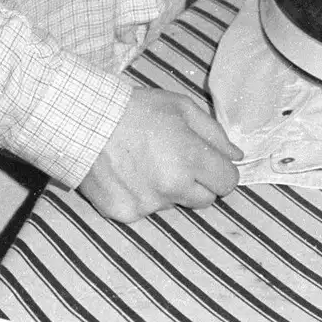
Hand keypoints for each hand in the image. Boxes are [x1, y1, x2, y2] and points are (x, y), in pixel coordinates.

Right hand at [78, 88, 241, 222]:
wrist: (84, 122)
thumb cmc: (136, 109)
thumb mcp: (181, 107)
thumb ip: (214, 133)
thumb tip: (236, 156)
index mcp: (190, 159)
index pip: (228, 182)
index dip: (221, 170)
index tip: (209, 161)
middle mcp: (172, 187)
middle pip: (206, 199)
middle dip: (197, 182)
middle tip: (175, 159)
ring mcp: (148, 205)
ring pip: (175, 204)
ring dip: (169, 190)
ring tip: (145, 163)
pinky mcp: (125, 214)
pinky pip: (147, 211)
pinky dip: (142, 196)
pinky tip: (128, 174)